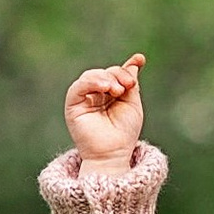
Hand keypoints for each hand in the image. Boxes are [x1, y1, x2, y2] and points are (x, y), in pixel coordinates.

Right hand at [64, 51, 146, 167]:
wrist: (113, 154)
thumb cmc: (124, 133)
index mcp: (110, 94)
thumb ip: (131, 84)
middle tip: (129, 85)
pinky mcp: (73, 105)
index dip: (127, 66)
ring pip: (91, 76)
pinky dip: (91, 82)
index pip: (116, 74)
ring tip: (118, 90)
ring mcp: (83, 99)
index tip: (140, 59)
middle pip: (105, 73)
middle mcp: (95, 95)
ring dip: (106, 78)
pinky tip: (105, 88)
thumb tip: (136, 61)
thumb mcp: (132, 104)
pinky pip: (78, 87)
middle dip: (118, 74)